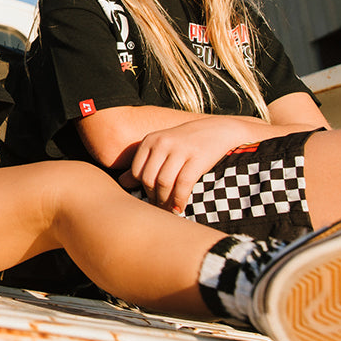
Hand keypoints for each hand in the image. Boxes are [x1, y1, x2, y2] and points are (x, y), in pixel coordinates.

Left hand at [120, 117, 263, 212]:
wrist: (218, 130)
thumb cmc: (186, 143)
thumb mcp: (162, 149)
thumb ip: (143, 164)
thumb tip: (122, 182)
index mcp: (150, 140)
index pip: (138, 171)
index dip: (142, 189)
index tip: (150, 199)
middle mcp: (162, 142)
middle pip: (149, 178)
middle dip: (153, 197)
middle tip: (159, 208)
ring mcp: (179, 149)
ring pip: (164, 183)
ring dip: (165, 201)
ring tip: (168, 210)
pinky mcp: (197, 158)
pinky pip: (183, 184)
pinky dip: (179, 199)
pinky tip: (180, 207)